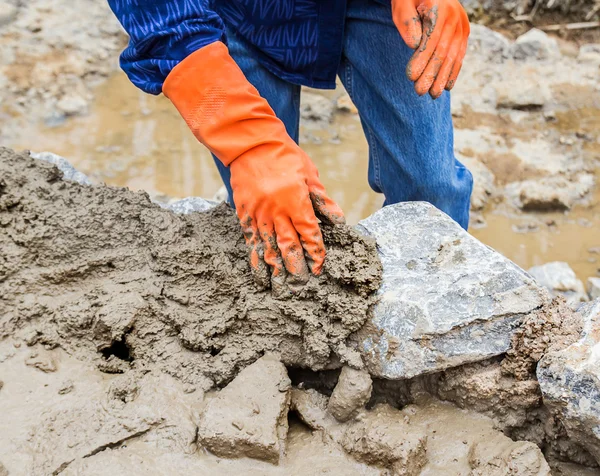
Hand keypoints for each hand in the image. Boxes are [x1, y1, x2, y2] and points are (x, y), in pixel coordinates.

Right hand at [163, 41, 343, 290]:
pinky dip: (255, 261)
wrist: (250, 144)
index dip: (315, 253)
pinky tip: (259, 276)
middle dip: (296, 270)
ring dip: (275, 272)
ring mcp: (258, 215)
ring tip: (280, 291)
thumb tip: (340, 222)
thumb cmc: (285, 157)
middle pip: (288, 247)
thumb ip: (323, 201)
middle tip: (301, 288)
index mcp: (295, 202)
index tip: (319, 268)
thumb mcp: (310, 175)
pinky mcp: (244, 216)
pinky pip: (251, 242)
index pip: (309, 234)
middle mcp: (276, 212)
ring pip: (267, 249)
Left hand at [392, 0, 469, 97]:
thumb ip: (407, 21)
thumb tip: (414, 44)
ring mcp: (461, 24)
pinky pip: (460, 54)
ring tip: (433, 95)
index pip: (430, 39)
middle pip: (443, 50)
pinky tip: (447, 86)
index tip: (411, 76)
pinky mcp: (464, 31)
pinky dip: (453, 71)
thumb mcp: (402, 3)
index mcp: (439, 8)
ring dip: (442, 77)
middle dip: (431, 73)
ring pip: (453, 55)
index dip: (421, 59)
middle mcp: (454, 16)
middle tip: (419, 91)